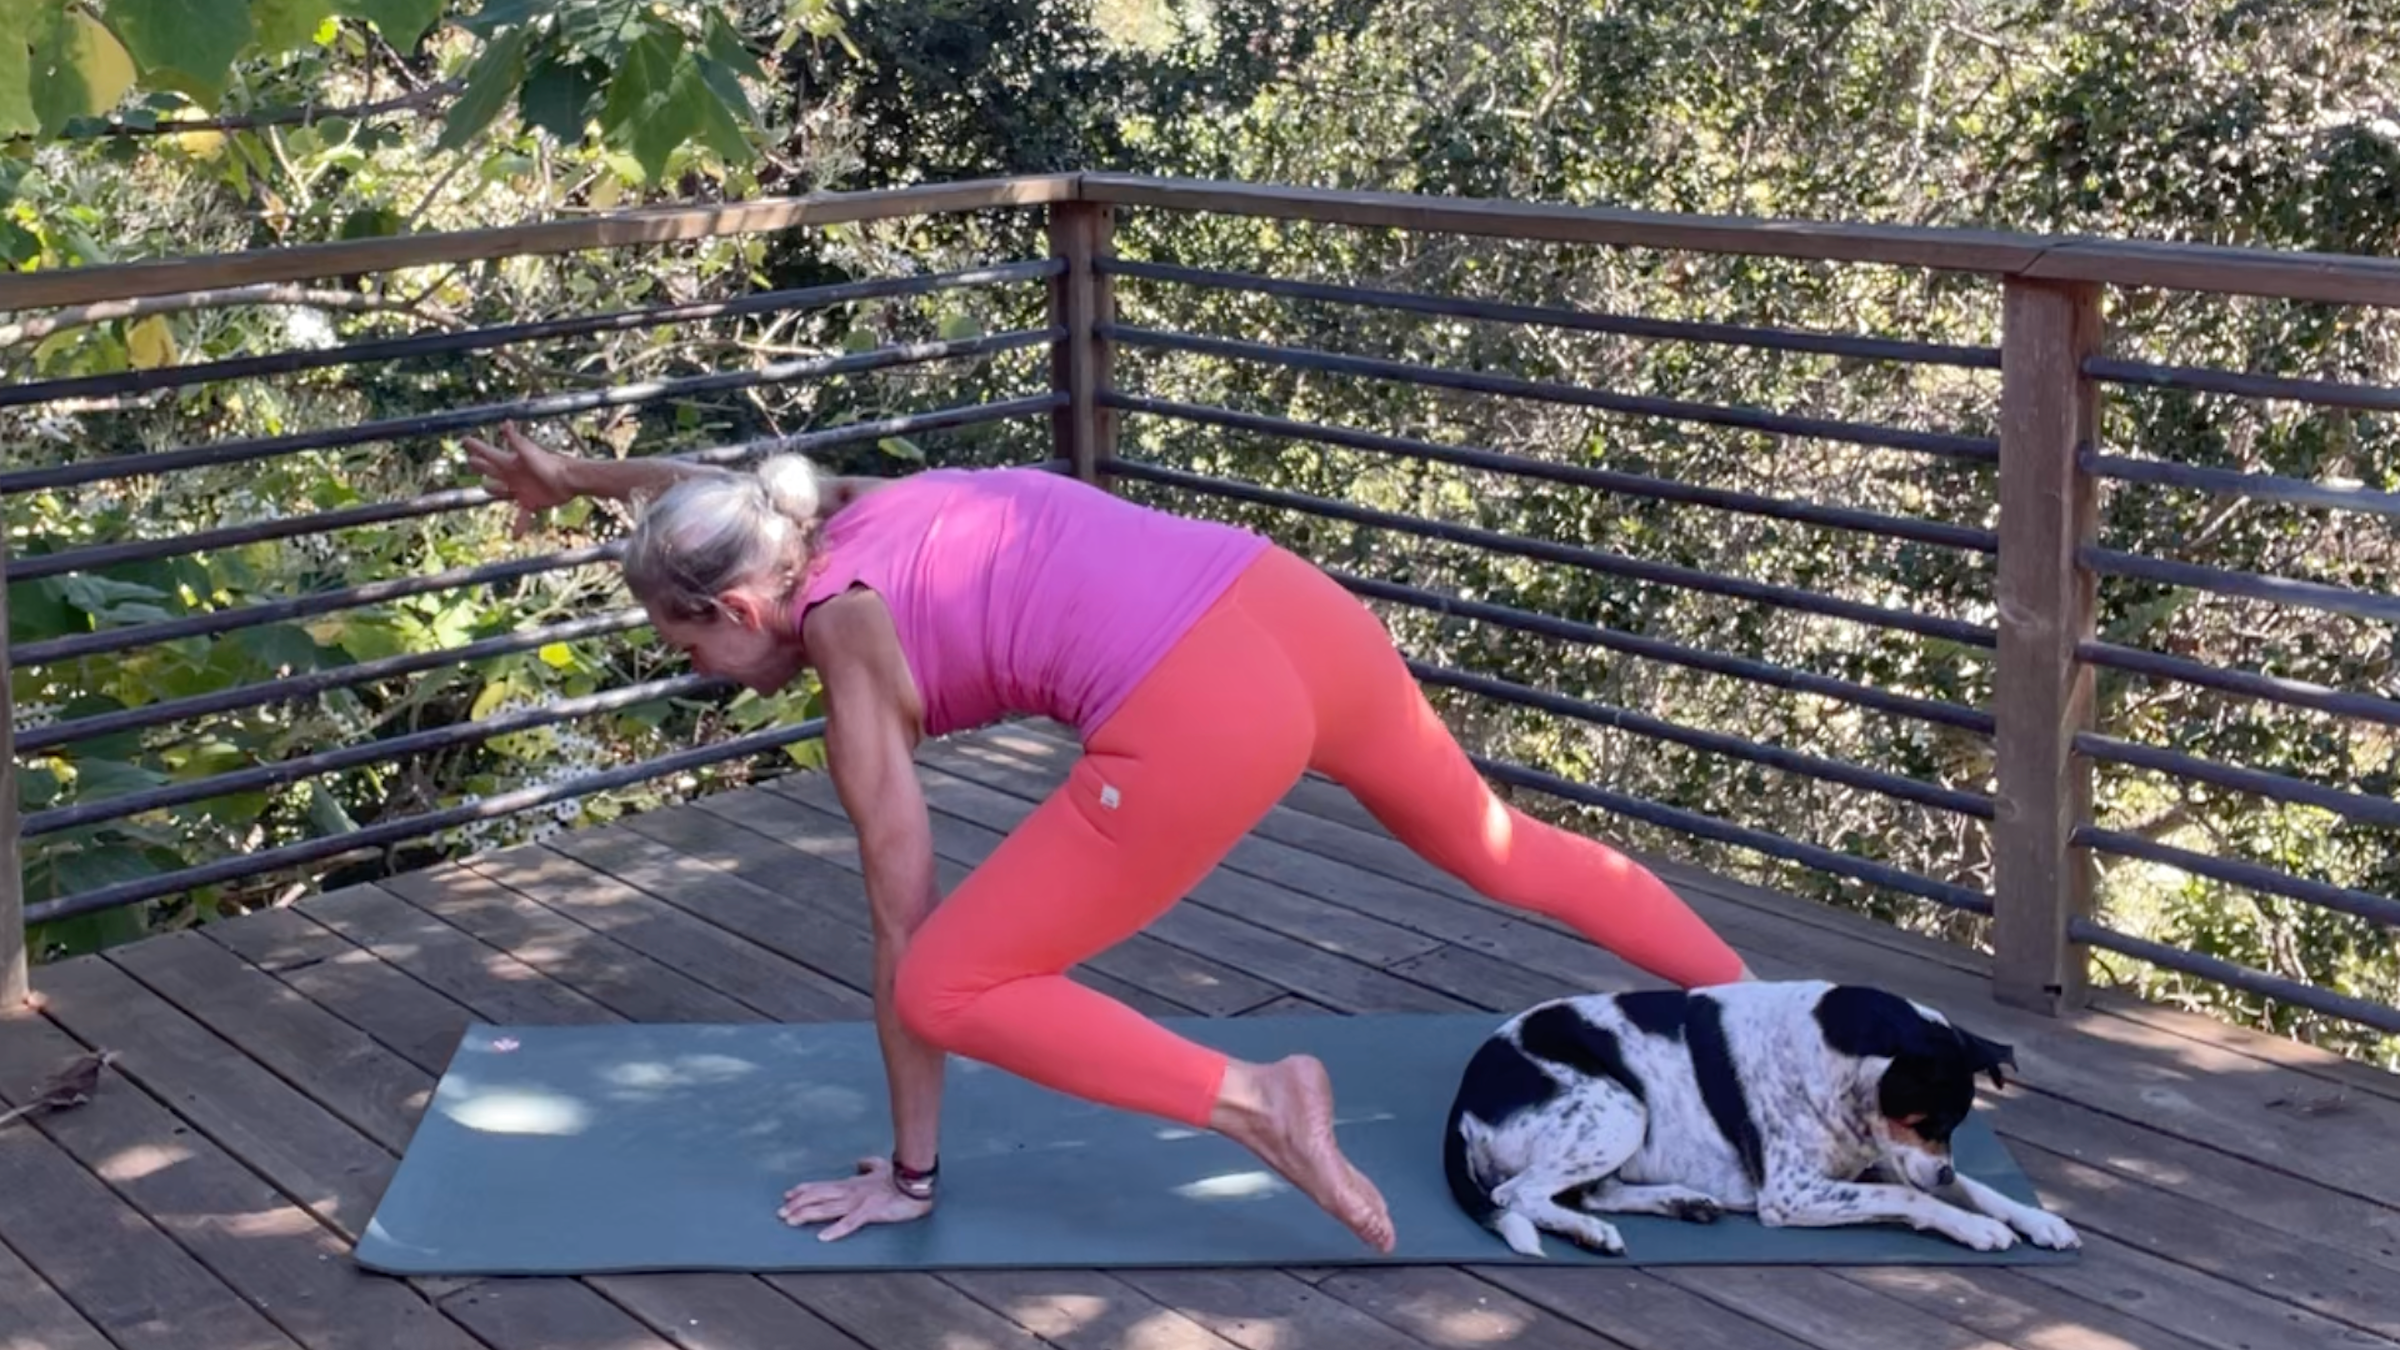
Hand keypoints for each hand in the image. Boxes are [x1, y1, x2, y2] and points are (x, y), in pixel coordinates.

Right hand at [463, 420, 578, 536]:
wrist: (570, 480)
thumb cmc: (549, 464)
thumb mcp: (529, 452)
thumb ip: (516, 440)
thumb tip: (505, 422)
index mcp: (510, 463)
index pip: (488, 454)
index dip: (476, 448)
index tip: (465, 440)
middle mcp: (513, 476)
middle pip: (491, 471)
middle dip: (480, 466)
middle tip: (471, 462)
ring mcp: (520, 490)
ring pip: (500, 491)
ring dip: (493, 489)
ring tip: (485, 486)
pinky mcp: (531, 503)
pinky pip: (521, 517)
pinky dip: (519, 527)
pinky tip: (515, 537)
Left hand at [777, 1155, 933, 1240]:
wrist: (917, 1183)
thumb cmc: (899, 1176)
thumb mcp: (880, 1167)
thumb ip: (867, 1165)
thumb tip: (859, 1162)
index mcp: (851, 1183)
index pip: (822, 1186)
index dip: (804, 1190)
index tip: (788, 1195)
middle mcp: (850, 1191)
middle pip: (818, 1197)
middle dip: (797, 1205)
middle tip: (780, 1213)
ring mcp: (859, 1202)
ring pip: (827, 1208)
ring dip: (807, 1215)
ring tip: (791, 1221)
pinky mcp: (870, 1212)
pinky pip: (850, 1223)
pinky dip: (836, 1229)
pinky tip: (822, 1237)